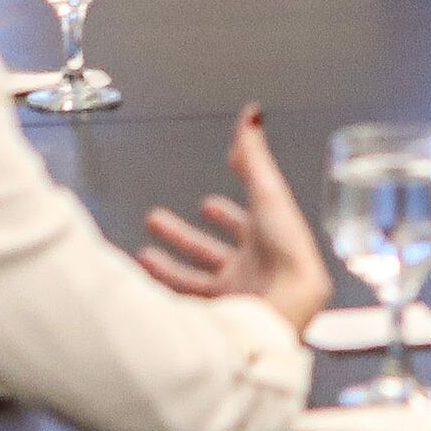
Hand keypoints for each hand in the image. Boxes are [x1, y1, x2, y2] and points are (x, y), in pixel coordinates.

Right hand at [138, 110, 338, 335]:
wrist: (286, 304)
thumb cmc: (285, 252)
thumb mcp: (267, 191)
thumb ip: (253, 156)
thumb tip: (251, 116)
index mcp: (267, 239)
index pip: (242, 223)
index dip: (225, 214)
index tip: (208, 204)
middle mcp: (252, 269)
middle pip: (211, 251)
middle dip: (184, 236)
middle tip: (156, 220)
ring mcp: (235, 294)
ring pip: (194, 279)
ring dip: (168, 265)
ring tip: (144, 254)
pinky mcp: (219, 315)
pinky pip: (186, 303)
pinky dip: (164, 290)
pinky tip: (145, 281)